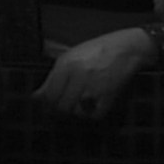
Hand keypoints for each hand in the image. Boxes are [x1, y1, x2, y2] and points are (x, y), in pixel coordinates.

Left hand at [32, 27, 154, 118]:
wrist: (127, 47)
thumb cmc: (98, 50)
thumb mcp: (72, 55)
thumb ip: (53, 76)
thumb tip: (36, 96)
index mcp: (67, 63)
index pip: (49, 95)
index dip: (47, 104)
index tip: (48, 106)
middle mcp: (79, 75)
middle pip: (61, 106)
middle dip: (62, 108)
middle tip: (67, 103)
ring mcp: (94, 86)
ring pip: (76, 112)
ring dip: (77, 111)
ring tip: (82, 101)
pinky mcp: (109, 95)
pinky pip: (94, 115)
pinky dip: (92, 113)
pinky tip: (94, 103)